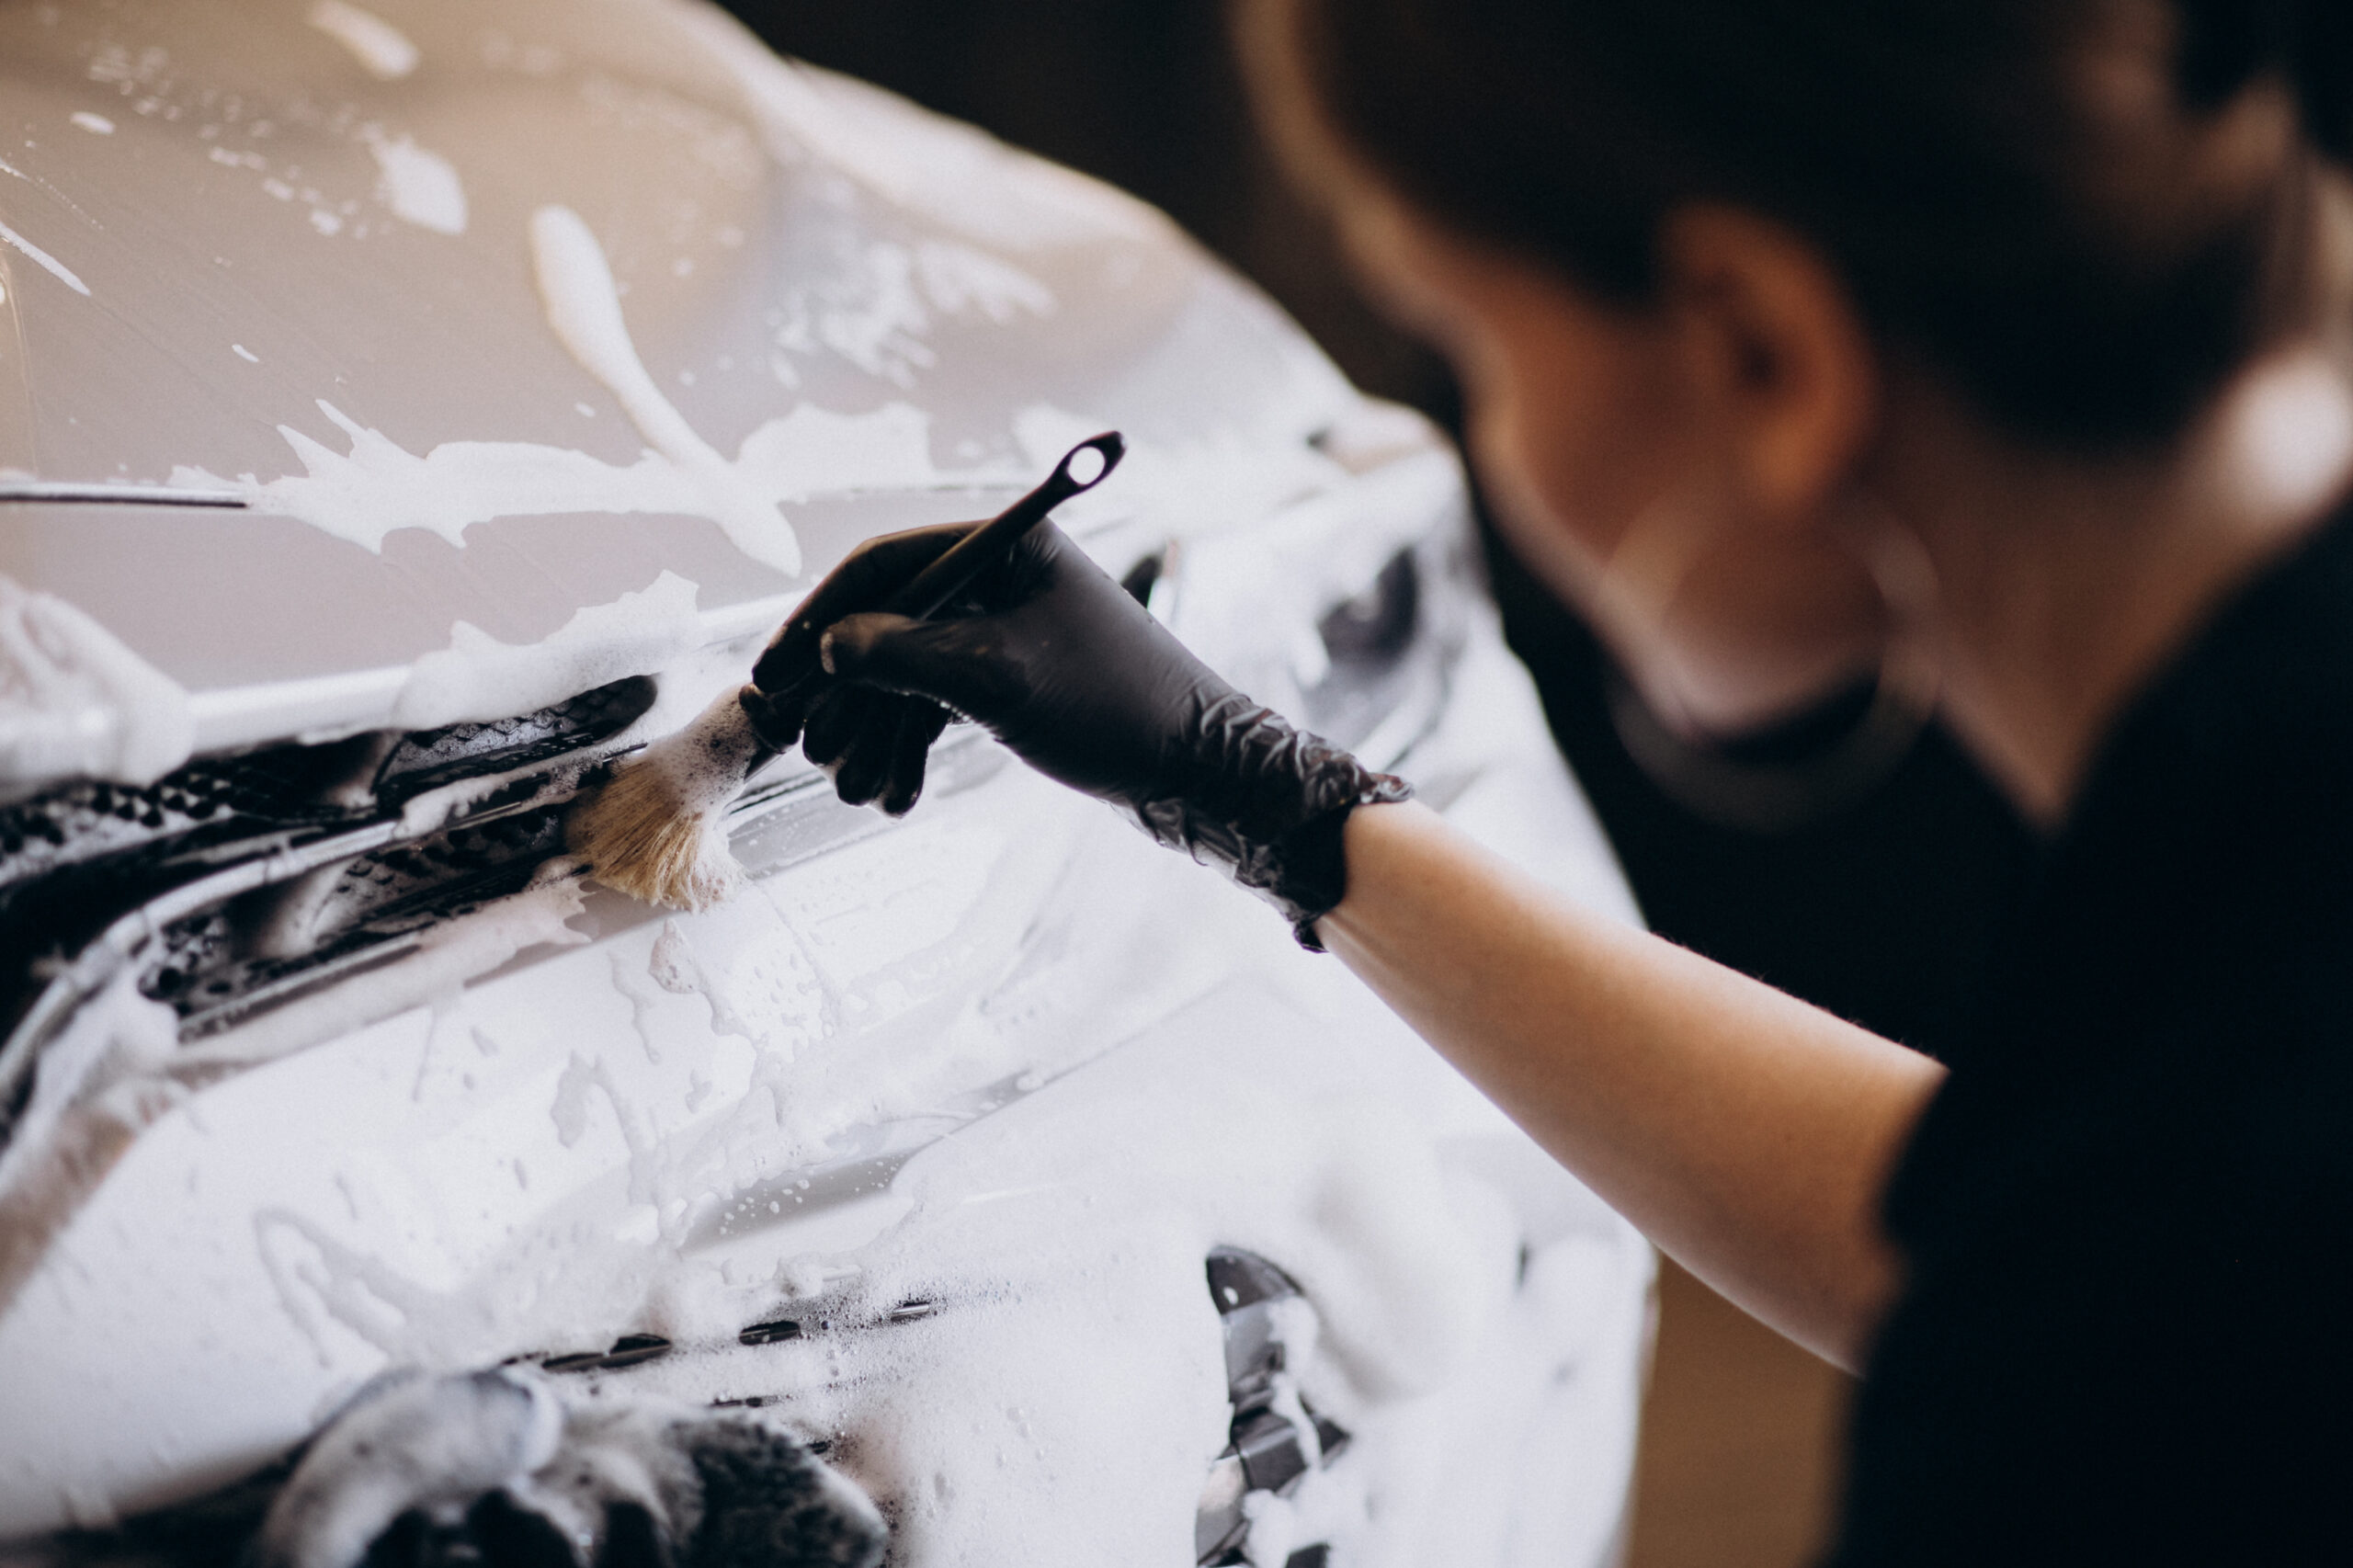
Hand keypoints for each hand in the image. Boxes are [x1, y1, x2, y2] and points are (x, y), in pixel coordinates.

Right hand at [744, 520, 1409, 946]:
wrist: (1201, 775)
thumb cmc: (1113, 709)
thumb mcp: (997, 679)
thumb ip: (905, 654)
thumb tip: (829, 646)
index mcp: (1007, 545)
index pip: (885, 563)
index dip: (819, 616)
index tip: (774, 673)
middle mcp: (1003, 578)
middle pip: (887, 621)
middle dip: (844, 693)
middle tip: (805, 745)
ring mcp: (1006, 631)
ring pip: (907, 675)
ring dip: (875, 734)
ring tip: (853, 790)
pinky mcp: (1014, 681)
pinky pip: (939, 707)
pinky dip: (913, 749)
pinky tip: (895, 798)